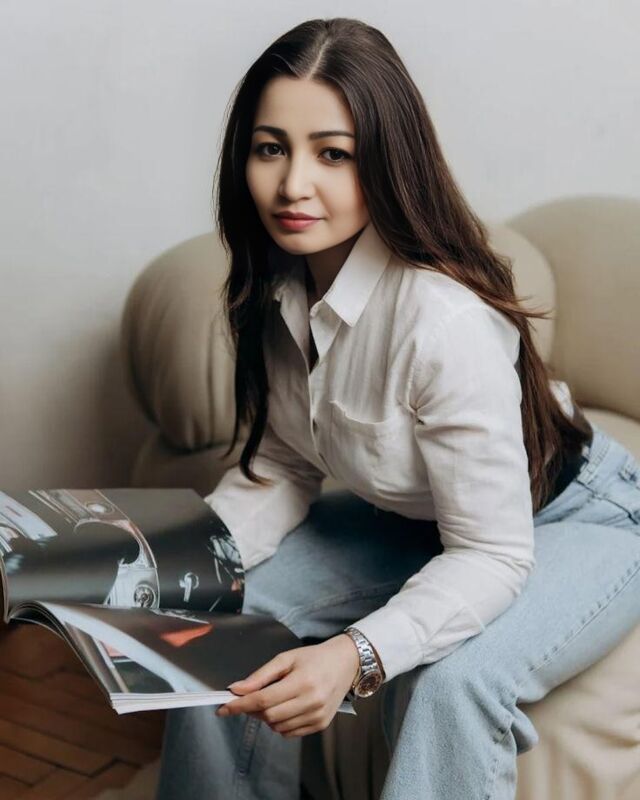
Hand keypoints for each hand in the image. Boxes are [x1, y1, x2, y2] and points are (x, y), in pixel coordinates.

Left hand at [215, 634, 360, 737]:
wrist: (346, 663)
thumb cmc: (314, 657)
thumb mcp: (286, 658)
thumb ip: (260, 675)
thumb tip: (236, 689)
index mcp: (301, 682)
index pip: (263, 700)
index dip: (240, 705)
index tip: (222, 708)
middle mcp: (311, 702)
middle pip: (268, 715)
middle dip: (252, 709)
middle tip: (250, 698)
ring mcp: (317, 716)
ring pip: (277, 727)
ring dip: (267, 717)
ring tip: (274, 699)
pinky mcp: (320, 725)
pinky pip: (289, 733)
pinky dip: (280, 723)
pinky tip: (286, 707)